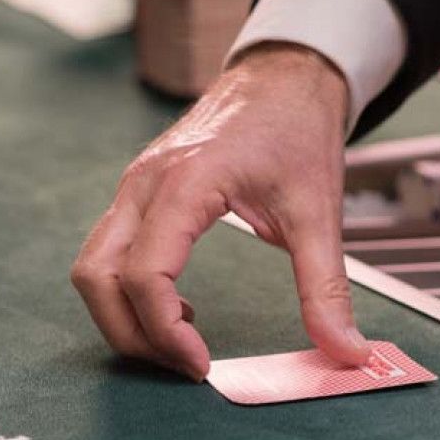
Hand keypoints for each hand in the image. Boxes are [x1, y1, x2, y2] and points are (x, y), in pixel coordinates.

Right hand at [71, 42, 374, 379]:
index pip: (144, 275)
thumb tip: (347, 352)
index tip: (200, 364)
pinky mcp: (136, 193)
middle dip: (132, 334)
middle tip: (184, 364)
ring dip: (122, 316)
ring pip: (92, 268)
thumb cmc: (296, 129)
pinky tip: (179, 308)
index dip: (165, 332)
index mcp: (185, 183)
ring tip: (178, 341)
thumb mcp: (318, 213)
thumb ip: (327, 288)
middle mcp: (145, 184)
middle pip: (97, 277)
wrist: (283, 75)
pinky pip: (107, 253)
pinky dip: (127, 292)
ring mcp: (133, 186)